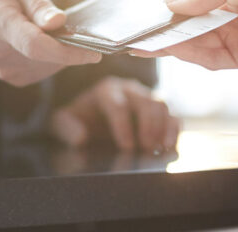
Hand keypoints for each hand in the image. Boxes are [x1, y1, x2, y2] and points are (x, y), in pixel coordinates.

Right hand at [0, 0, 100, 86]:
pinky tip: (47, 40)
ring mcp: (5, 69)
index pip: (36, 46)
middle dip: (70, 46)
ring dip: (62, 50)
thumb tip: (59, 22)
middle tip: (78, 28)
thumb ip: (39, 2)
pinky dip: (54, 56)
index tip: (95, 52)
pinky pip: (45, 69)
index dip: (68, 52)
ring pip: (50, 66)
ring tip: (54, 29)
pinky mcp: (13, 77)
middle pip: (47, 57)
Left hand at [49, 76, 179, 151]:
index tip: (126, 146)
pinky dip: (174, 130)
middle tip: (146, 148)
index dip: (123, 126)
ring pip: (161, 105)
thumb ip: (66, 127)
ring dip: (163, 128)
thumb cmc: (78, 119)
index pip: (118, 104)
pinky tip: (170, 147)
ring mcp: (146, 98)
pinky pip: (172, 116)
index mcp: (106, 89)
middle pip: (145, 102)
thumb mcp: (63, 122)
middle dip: (147, 126)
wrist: (90, 119)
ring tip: (160, 149)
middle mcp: (129, 89)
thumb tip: (80, 137)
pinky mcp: (158, 111)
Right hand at [132, 0, 237, 68]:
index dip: (170, 18)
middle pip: (193, 34)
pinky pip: (217, 60)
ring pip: (201, 48)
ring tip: (150, 46)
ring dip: (176, 47)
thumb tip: (169, 5)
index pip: (193, 13)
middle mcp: (232, 22)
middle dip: (167, 37)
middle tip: (139, 41)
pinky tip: (176, 51)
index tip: (147, 21)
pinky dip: (196, 56)